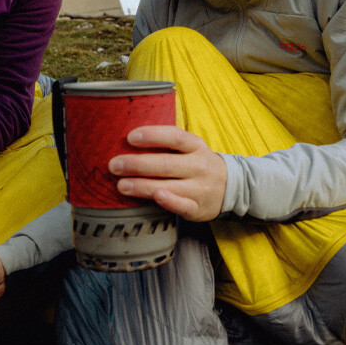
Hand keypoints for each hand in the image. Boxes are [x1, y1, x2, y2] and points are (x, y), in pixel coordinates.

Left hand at [109, 125, 226, 221]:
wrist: (231, 187)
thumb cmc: (198, 164)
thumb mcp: (190, 148)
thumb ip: (167, 144)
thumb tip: (128, 141)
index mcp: (196, 146)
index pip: (175, 137)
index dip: (152, 136)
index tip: (130, 137)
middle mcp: (199, 166)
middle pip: (167, 163)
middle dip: (137, 164)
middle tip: (114, 165)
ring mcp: (200, 188)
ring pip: (170, 185)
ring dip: (143, 185)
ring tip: (121, 185)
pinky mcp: (198, 208)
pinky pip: (183, 205)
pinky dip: (170, 201)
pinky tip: (155, 196)